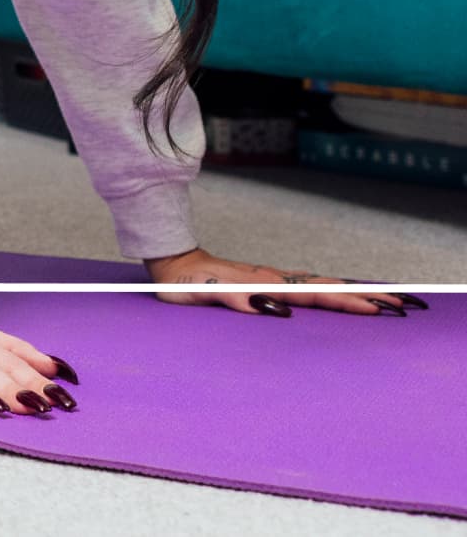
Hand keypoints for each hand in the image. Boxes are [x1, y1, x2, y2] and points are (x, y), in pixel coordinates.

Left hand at [147, 248, 425, 316]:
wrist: (172, 264)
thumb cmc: (185, 282)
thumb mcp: (203, 292)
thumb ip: (234, 298)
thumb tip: (271, 308)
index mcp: (264, 284)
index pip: (313, 293)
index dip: (344, 301)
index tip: (375, 307)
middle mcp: (272, 281)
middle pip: (324, 289)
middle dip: (361, 296)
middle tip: (399, 303)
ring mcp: (270, 282)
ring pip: (316, 287)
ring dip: (349, 294)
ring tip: (381, 301)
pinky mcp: (264, 285)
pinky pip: (302, 289)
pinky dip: (326, 293)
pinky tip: (337, 297)